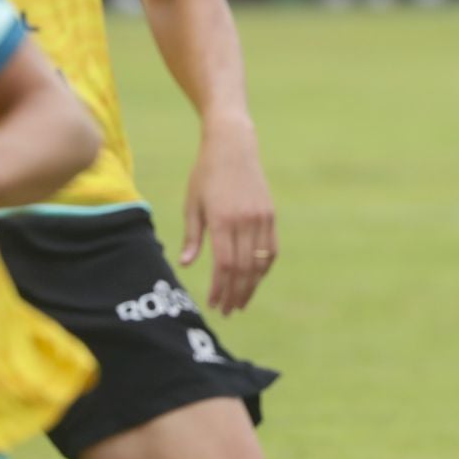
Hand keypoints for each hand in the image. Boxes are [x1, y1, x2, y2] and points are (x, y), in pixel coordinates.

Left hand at [181, 118, 277, 314]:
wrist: (233, 147)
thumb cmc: (206, 175)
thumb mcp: (192, 204)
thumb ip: (192, 236)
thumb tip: (187, 265)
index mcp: (222, 220)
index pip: (224, 265)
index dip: (220, 288)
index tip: (214, 304)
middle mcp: (245, 221)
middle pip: (244, 268)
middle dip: (236, 293)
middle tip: (228, 311)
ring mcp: (262, 218)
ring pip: (260, 262)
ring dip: (251, 285)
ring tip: (241, 301)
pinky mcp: (271, 214)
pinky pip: (271, 248)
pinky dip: (264, 267)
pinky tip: (254, 278)